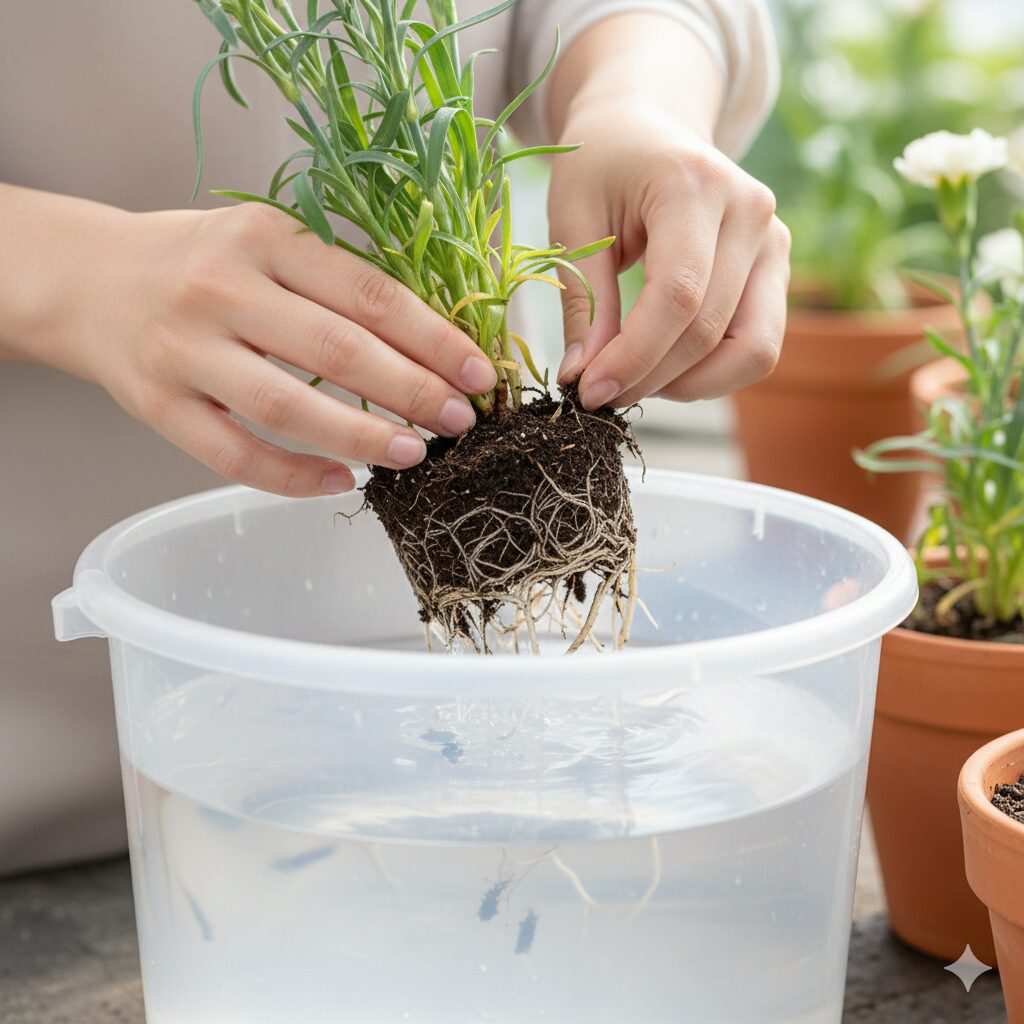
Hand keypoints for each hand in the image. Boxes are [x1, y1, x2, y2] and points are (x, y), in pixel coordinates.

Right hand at [9, 193, 496, 495]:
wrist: (91, 279)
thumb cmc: (200, 261)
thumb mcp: (266, 242)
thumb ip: (335, 281)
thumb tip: (432, 343)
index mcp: (265, 238)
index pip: (370, 294)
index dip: (434, 339)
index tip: (479, 374)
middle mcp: (222, 289)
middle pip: (337, 351)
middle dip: (412, 391)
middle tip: (459, 421)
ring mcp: (186, 350)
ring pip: (288, 407)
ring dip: (362, 437)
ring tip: (414, 454)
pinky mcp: (159, 404)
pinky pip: (234, 454)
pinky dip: (293, 476)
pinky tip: (338, 482)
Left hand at [547, 17, 790, 409]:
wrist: (647, 123)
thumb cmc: (602, 166)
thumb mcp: (573, 220)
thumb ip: (583, 301)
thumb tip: (583, 379)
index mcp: (694, 184)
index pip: (677, 295)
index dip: (634, 356)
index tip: (588, 392)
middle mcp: (750, 211)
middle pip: (709, 330)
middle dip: (649, 378)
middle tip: (598, 395)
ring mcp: (774, 241)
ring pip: (751, 350)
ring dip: (689, 385)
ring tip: (634, 379)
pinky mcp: (777, 268)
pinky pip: (757, 345)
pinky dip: (711, 373)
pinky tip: (664, 367)